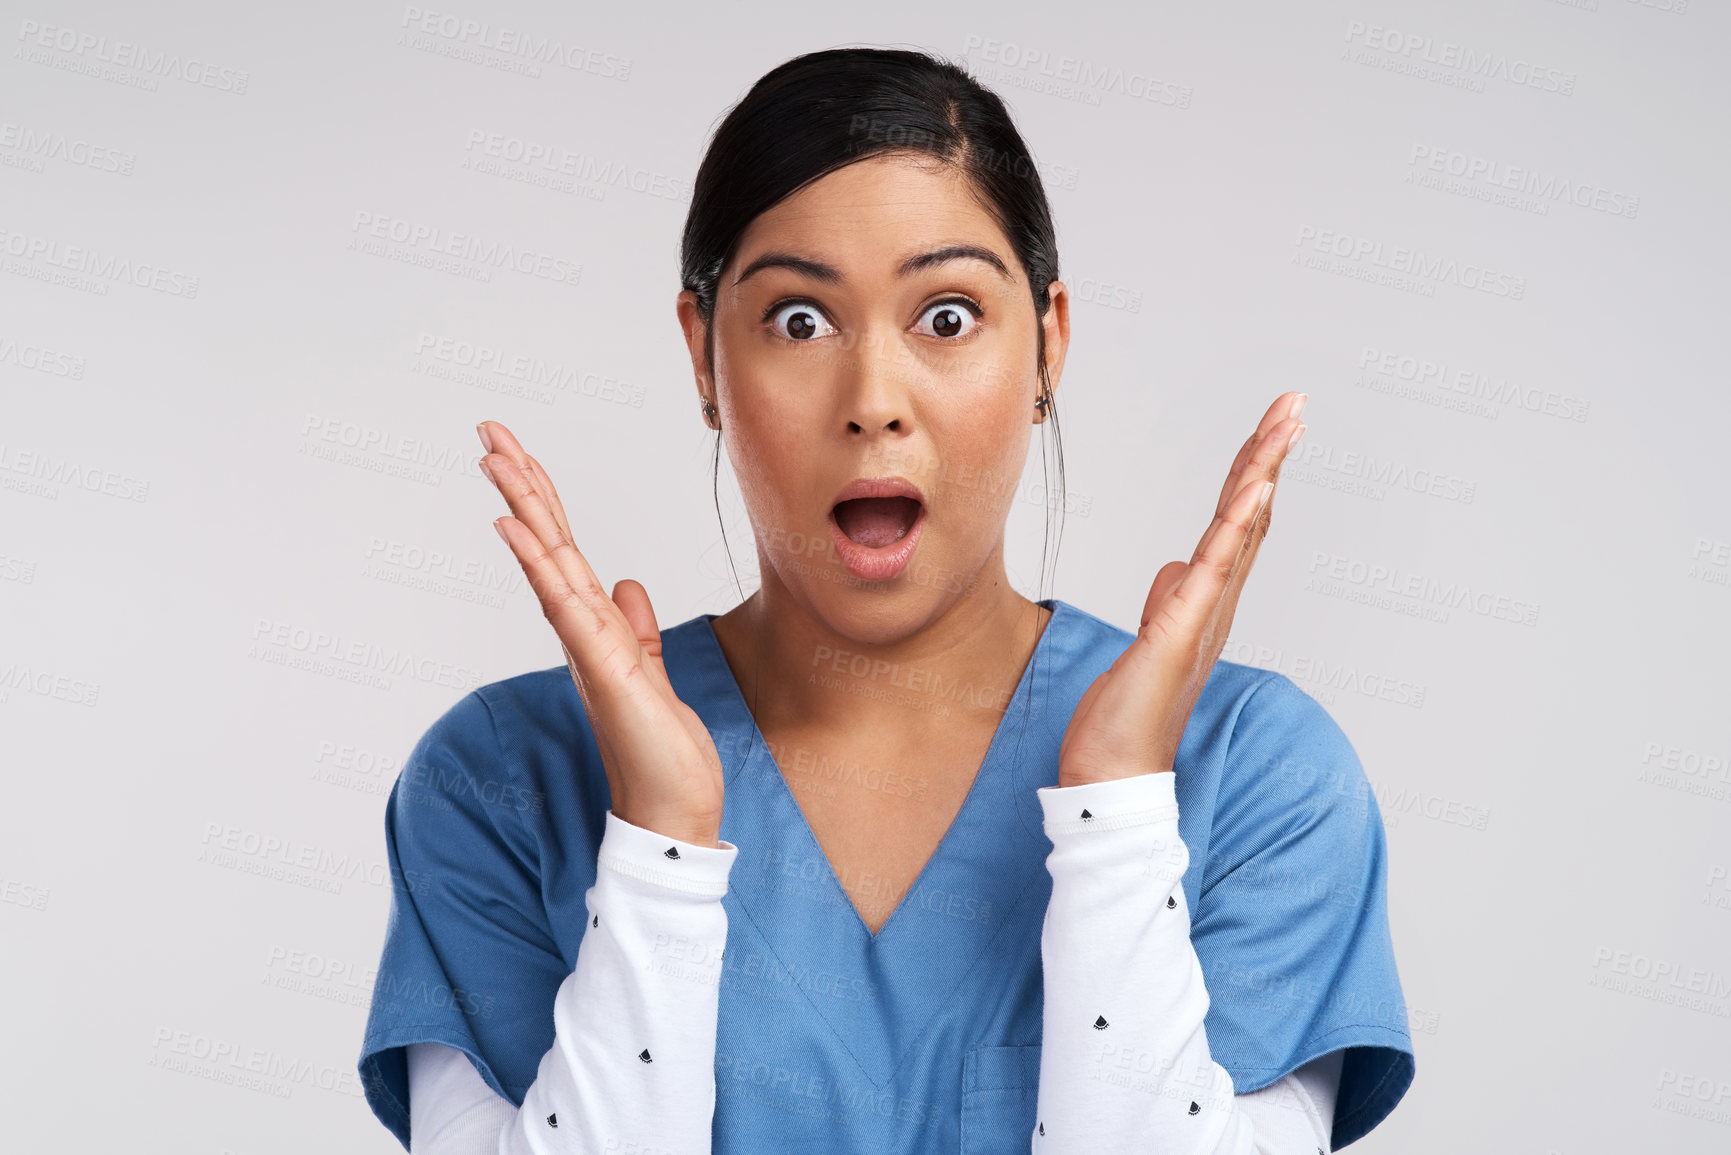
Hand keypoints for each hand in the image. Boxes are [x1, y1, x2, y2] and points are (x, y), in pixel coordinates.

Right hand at [476, 420, 725, 846]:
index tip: (516, 455)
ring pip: (549, 563)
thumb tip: (628, 588)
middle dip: (521, 485)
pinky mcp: (604, 668)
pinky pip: (566, 606)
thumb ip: (636, 631)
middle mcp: (583, 631)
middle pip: (547, 543)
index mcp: (595, 628)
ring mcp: (588, 648)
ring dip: (522, 508)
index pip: (563, 551)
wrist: (673, 813)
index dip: (542, 501)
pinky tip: (514, 528)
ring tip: (494, 459)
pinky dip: (539, 564)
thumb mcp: (653, 674)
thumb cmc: (660, 753)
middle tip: (488, 431)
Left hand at [1057, 392, 1306, 787]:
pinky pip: (1217, 565)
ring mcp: (1204, 614)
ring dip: (1264, 470)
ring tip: (1286, 422)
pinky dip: (1239, 520)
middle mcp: (1216, 605)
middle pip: (1251, 515)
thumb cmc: (1128, 715)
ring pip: (1243, 528)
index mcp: (1207, 603)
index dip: (1254, 474)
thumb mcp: (1148, 641)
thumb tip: (1175, 568)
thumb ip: (1168, 602)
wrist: (1116, 771)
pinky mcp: (1182, 627)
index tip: (1271, 428)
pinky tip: (1258, 482)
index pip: (1237, 525)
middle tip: (1294, 404)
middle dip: (1271, 454)